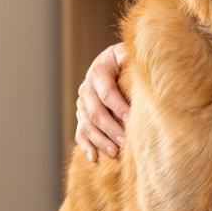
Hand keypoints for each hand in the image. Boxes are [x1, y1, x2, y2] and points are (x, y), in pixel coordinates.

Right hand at [75, 43, 129, 161]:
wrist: (112, 62)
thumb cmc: (126, 59)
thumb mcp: (126, 53)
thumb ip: (128, 56)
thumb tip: (131, 59)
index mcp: (98, 72)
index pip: (106, 91)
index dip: (118, 106)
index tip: (131, 118)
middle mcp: (87, 88)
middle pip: (95, 112)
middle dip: (110, 128)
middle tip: (125, 142)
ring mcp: (82, 103)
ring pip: (87, 125)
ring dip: (101, 140)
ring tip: (115, 153)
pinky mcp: (81, 115)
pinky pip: (80, 132)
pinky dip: (86, 146)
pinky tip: (94, 158)